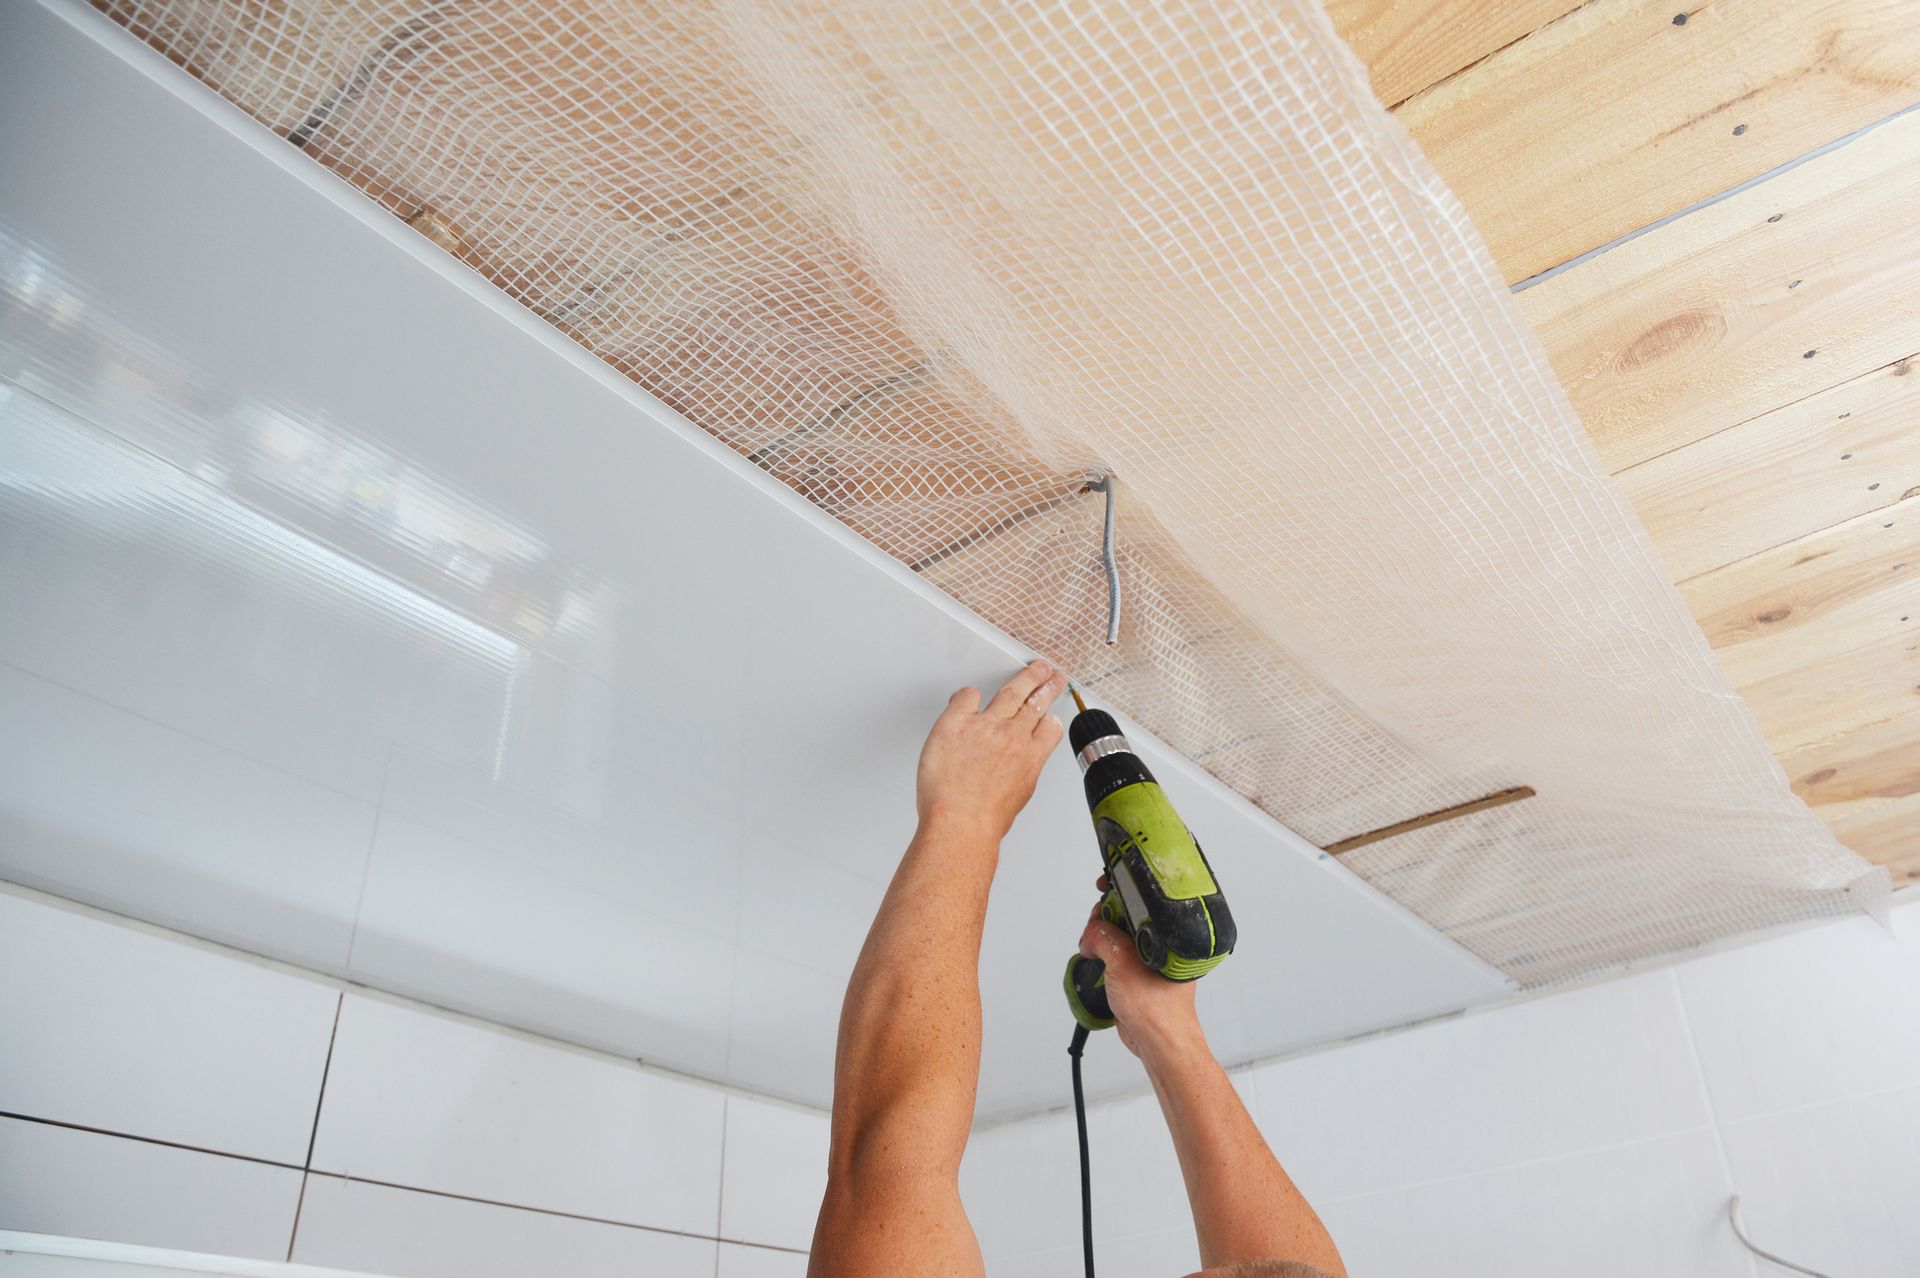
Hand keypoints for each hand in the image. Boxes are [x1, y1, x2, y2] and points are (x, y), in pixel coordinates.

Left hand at [915, 660, 1067, 843]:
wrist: (960, 822)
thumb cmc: (984, 820)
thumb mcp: (1017, 796)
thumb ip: (1019, 772)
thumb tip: (1014, 766)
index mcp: (1030, 757)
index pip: (1049, 728)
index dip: (1050, 718)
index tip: (1051, 713)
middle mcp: (1012, 737)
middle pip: (1035, 702)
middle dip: (1046, 685)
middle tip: (1052, 675)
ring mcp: (985, 726)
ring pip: (1011, 692)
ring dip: (1026, 678)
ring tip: (1033, 670)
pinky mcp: (956, 722)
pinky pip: (966, 697)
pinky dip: (969, 694)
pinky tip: (970, 694)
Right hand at [1078, 877, 1203, 1064]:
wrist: (1158, 1042)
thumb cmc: (1159, 1009)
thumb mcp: (1124, 963)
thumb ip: (1103, 938)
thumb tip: (1091, 932)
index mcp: (1167, 934)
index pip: (1142, 899)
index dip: (1121, 889)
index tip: (1104, 884)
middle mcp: (1159, 943)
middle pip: (1123, 914)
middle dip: (1103, 919)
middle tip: (1096, 931)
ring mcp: (1146, 958)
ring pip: (1115, 935)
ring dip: (1099, 941)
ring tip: (1096, 953)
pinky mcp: (1135, 972)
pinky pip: (1113, 955)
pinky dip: (1101, 956)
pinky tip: (1097, 963)